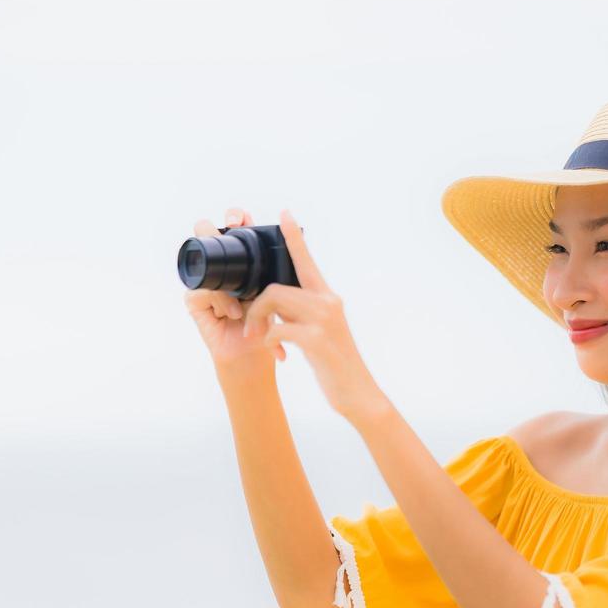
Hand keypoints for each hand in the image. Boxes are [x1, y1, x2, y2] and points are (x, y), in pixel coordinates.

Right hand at [182, 207, 287, 370]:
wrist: (258, 352)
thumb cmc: (269, 321)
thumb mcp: (277, 289)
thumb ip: (279, 265)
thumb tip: (298, 232)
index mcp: (243, 257)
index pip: (233, 226)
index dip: (235, 216)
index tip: (242, 219)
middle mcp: (220, 265)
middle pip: (205, 231)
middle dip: (213, 228)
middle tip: (230, 231)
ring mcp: (204, 281)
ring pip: (204, 263)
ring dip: (226, 284)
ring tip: (243, 303)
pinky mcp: (194, 301)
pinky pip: (201, 290)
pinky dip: (219, 301)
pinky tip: (233, 313)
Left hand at [241, 209, 386, 423]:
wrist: (358, 393)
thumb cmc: (334, 363)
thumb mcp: (319, 331)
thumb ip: (301, 312)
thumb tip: (275, 301)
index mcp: (327, 298)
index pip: (307, 260)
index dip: (294, 237)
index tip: (284, 214)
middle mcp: (328, 302)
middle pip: (278, 285)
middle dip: (256, 304)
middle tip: (249, 326)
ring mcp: (324, 320)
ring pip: (275, 300)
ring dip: (258, 320)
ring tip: (257, 338)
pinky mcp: (317, 340)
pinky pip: (279, 328)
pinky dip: (270, 339)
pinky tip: (276, 353)